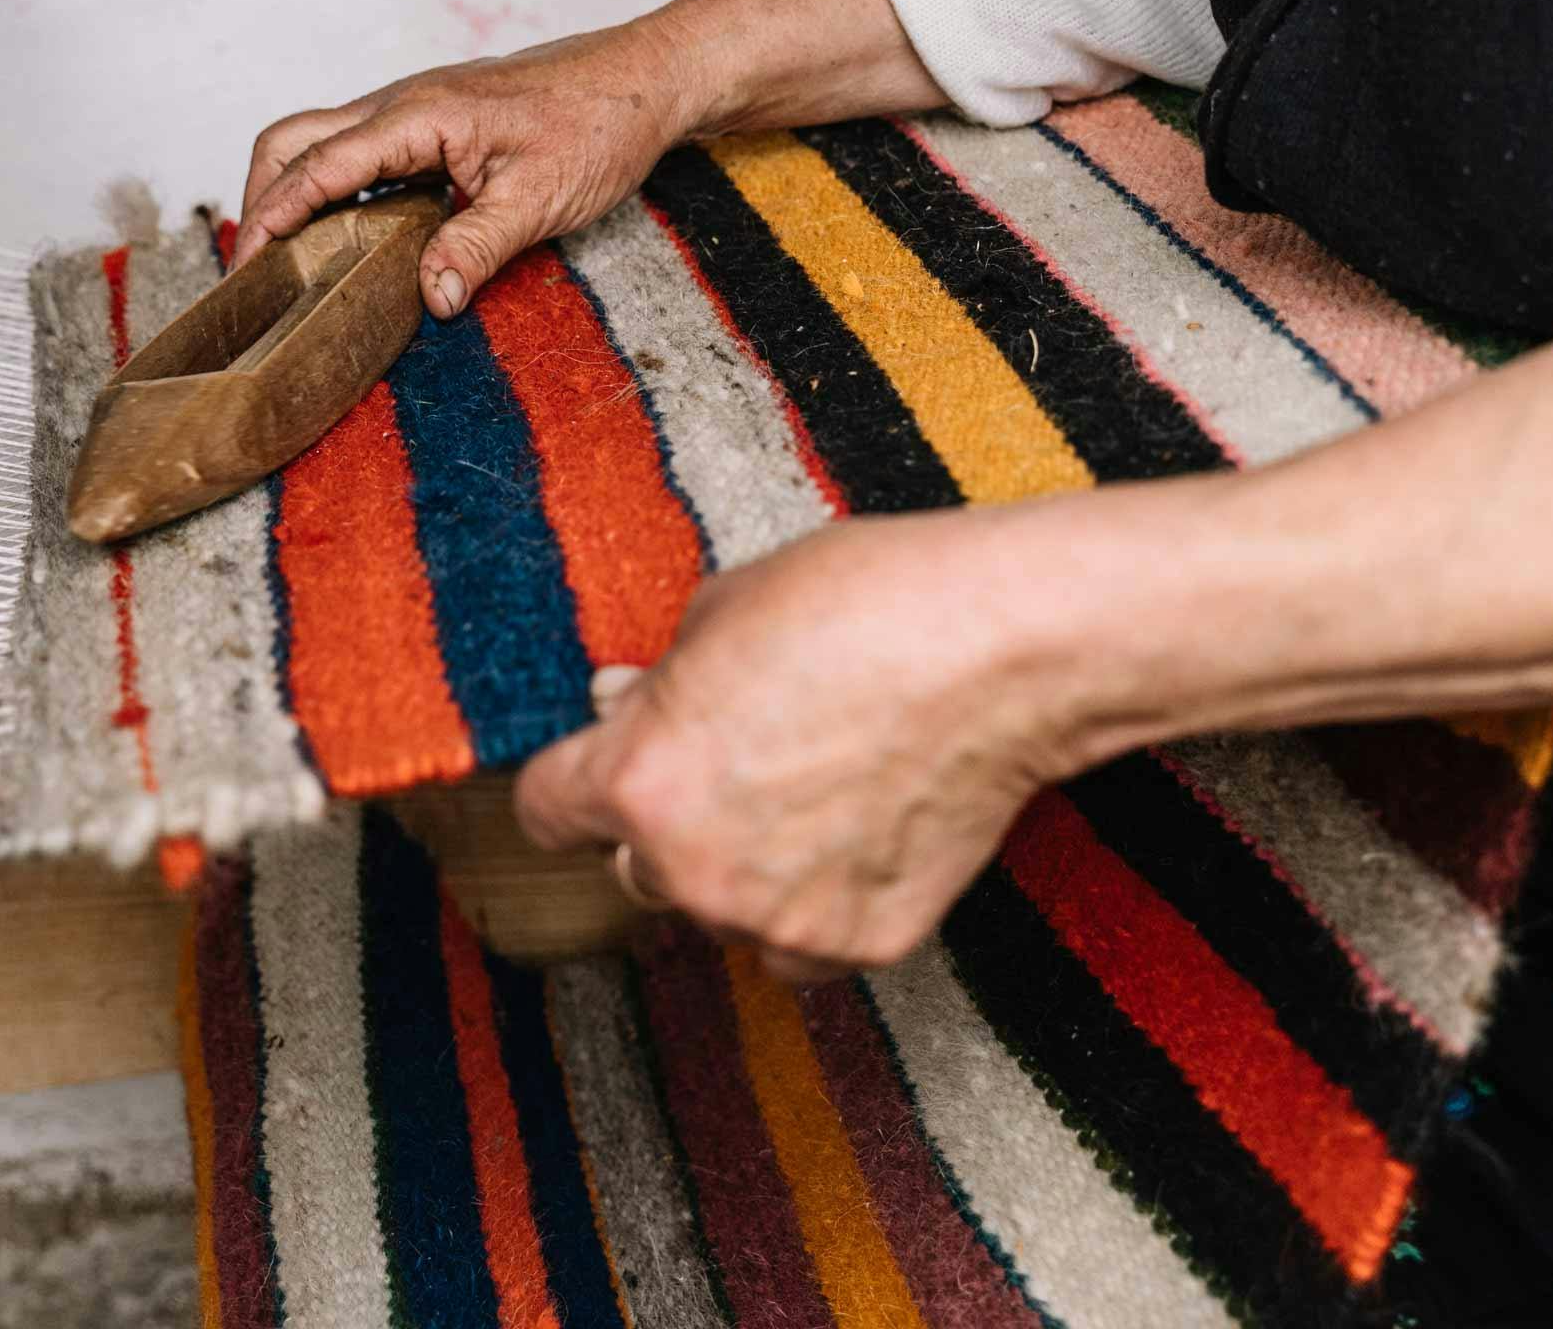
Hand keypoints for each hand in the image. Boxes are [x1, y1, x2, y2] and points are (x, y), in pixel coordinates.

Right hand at [236, 21, 698, 317]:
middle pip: (292, 139)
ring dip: (292, 190)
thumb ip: (477, 247)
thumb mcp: (539, 199)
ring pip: (321, 139)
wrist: (645, 78)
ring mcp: (415, 109)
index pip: (318, 166)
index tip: (249, 267)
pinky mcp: (433, 121)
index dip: (273, 217)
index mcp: (418, 115)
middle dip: (260, 198)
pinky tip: (350, 234)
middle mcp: (402, 104)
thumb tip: (430, 298)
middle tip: (257, 268)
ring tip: (289, 258)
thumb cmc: (599, 123)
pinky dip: (332, 186)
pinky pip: (359, 148)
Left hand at [514, 507, 1130, 980]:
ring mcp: (779, 919)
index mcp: (641, 781)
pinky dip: (821, 898)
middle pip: (636, 867)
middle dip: (671, 822)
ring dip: (747, 867)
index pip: (548, 813)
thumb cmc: (867, 606)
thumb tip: (623, 709)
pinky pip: (804, 941)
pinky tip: (863, 827)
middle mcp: (694, 869)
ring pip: (723, 910)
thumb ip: (658, 684)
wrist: (1005, 649)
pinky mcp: (860, 946)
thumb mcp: (722, 611)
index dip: (575, 783)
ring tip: (819, 786)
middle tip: (743, 759)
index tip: (600, 772)